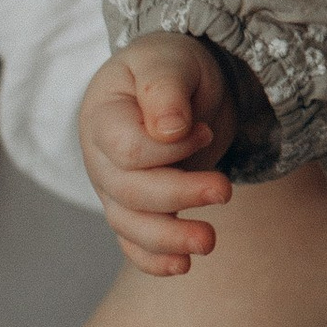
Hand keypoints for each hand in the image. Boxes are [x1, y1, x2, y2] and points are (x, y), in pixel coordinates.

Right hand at [79, 33, 248, 274]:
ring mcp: (115, 188)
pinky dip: (154, 259)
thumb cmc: (171, 64)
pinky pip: (135, 243)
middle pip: (130, 192)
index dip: (167, 149)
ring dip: (169, 239)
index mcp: (102, 117)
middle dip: (178, 196)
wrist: (179, 81)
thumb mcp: (169, 59)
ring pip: (131, 225)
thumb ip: (165, 89)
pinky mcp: (137, 208)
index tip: (204, 130)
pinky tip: (182, 266)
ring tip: (209, 242)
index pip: (126, 150)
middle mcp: (101, 158)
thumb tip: (169, 130)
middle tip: (225, 190)